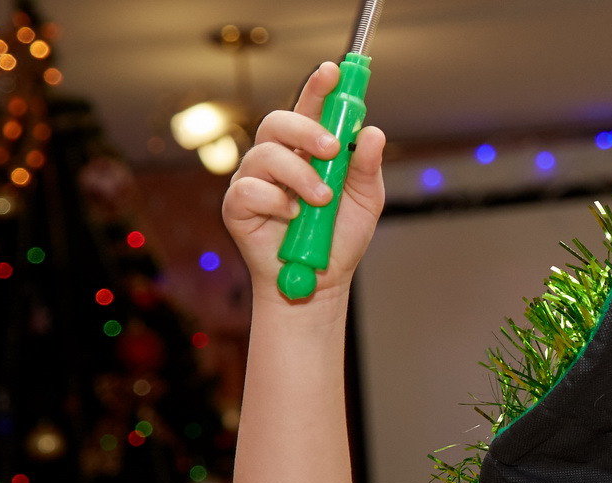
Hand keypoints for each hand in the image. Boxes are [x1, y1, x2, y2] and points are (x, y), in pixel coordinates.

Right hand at [223, 61, 387, 300]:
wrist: (320, 282)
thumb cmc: (338, 237)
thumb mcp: (364, 201)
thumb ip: (367, 167)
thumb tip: (374, 132)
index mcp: (307, 150)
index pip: (310, 109)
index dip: (318, 88)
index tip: (333, 72)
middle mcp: (277, 158)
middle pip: (278, 121)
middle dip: (306, 129)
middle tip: (331, 150)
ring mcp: (254, 180)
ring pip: (266, 154)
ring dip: (300, 175)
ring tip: (321, 200)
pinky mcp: (237, 205)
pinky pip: (250, 189)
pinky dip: (277, 202)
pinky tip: (293, 217)